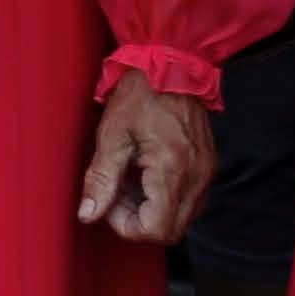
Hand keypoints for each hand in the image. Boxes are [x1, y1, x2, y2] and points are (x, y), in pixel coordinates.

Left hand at [75, 84, 217, 243]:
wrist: (170, 64)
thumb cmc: (140, 94)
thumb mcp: (111, 135)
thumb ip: (101, 179)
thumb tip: (88, 214)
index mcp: (173, 169)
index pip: (156, 229)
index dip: (127, 225)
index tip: (109, 202)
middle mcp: (197, 178)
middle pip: (171, 231)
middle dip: (137, 220)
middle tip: (115, 192)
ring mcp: (206, 174)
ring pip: (181, 219)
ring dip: (151, 210)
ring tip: (128, 180)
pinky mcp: (206, 168)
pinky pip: (188, 200)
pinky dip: (164, 198)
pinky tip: (144, 173)